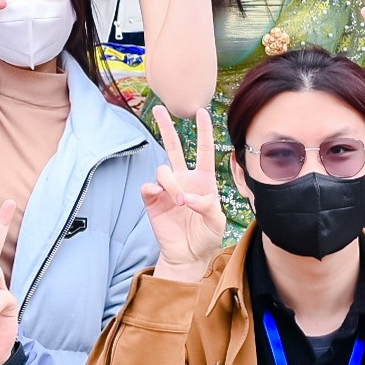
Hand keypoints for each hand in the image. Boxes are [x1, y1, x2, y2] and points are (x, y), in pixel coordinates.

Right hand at [140, 108, 227, 274]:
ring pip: (162, 169)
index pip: (203, 151)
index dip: (204, 131)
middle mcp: (183, 179)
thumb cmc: (206, 236)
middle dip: (166, 127)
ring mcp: (166, 189)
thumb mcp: (216, 222)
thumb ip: (207, 206)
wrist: (187, 255)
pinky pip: (148, 186)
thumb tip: (186, 196)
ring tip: (177, 200)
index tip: (202, 111)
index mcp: (203, 180)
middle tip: (159, 108)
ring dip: (170, 182)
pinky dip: (154, 190)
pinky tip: (159, 197)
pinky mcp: (152, 200)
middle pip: (173, 147)